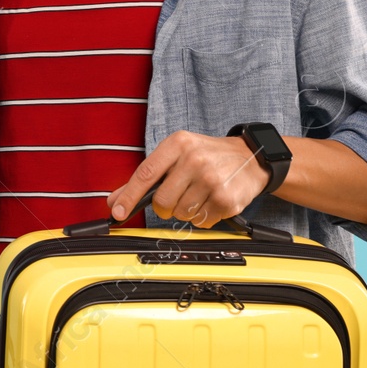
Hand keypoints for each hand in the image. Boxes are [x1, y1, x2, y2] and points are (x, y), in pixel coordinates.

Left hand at [105, 130, 271, 227]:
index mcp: (177, 144)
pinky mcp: (227, 199)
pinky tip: (211, 201)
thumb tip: (115, 199)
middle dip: (165, 207)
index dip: (128, 196)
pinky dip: (203, 217)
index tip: (117, 211)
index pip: (145, 174)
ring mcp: (212, 180)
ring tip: (198, 196)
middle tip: (176, 198)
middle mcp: (194, 160)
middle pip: (162, 201)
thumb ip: (146, 177)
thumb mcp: (177, 154)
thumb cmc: (208, 156)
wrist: (251, 157)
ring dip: (186, 212)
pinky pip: (202, 222)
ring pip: (181, 214)